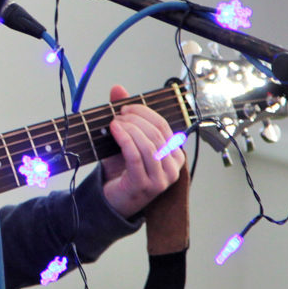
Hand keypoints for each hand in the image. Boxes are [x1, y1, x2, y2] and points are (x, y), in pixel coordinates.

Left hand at [100, 83, 184, 217]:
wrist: (112, 200)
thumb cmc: (123, 170)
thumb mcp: (126, 140)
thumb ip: (125, 115)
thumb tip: (118, 88)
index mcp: (174, 156)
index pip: (164, 126)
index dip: (145, 113)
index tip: (127, 106)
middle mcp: (172, 168)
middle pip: (157, 134)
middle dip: (136, 119)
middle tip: (119, 114)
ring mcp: (161, 179)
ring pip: (148, 145)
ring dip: (130, 129)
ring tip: (115, 123)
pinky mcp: (145, 186)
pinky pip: (136, 156)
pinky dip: (125, 139)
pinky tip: (115, 130)